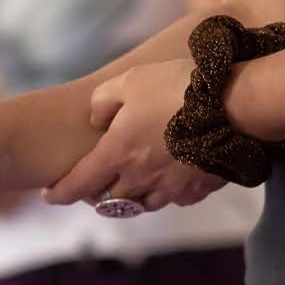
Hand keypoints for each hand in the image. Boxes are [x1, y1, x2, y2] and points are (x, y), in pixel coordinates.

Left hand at [43, 60, 224, 210]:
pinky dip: (167, 193)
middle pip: (110, 200)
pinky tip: (171, 177)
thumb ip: (103, 101)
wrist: (234, 105)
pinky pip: (175, 199)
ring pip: (142, 203)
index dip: (60, 193)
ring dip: (133, 196)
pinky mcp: (197, 189)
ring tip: (133, 181)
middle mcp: (140, 178)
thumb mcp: (131, 80)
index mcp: (117, 154)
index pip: (78, 185)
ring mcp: (170, 188)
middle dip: (98, 194)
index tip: (49, 196)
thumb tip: (96, 119)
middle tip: (96, 183)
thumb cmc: (178, 88)